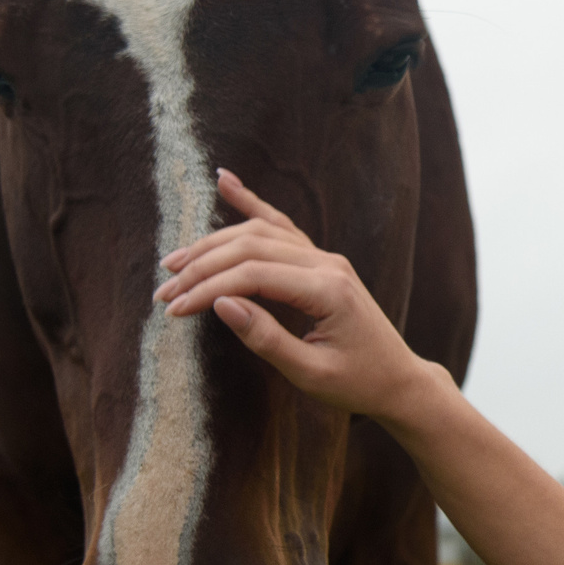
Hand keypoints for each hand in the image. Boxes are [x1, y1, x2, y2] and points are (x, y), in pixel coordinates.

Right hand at [154, 170, 449, 425]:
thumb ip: (266, 339)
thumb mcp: (311, 374)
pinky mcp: (321, 261)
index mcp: (327, 290)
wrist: (400, 380)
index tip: (173, 310)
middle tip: (163, 291)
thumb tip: (221, 303)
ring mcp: (326, 257)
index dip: (208, 289)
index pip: (253, 275)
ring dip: (214, 243)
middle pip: (251, 247)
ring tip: (175, 263)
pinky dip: (251, 204)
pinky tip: (224, 181)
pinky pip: (281, 225)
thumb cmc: (358, 383)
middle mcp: (327, 264)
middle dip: (202, 267)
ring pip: (261, 232)